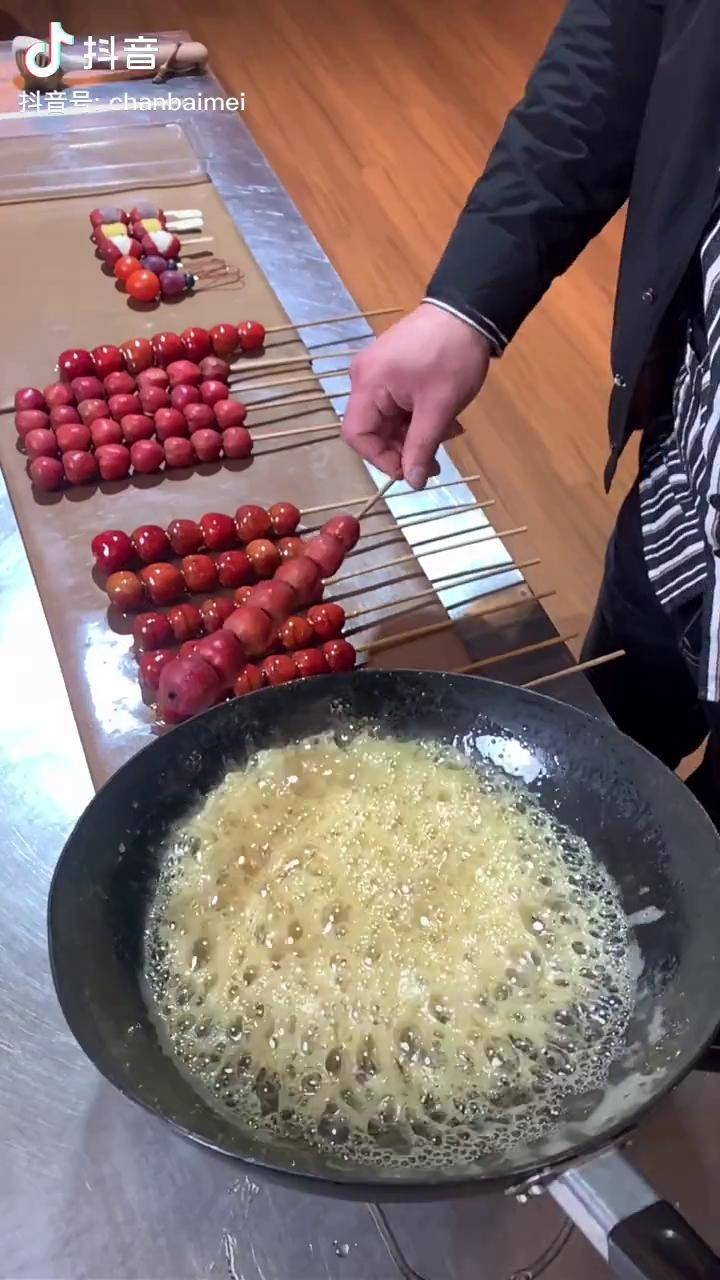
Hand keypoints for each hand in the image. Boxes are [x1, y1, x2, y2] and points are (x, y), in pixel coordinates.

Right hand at [341, 303, 490, 487]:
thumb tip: (413, 483)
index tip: (411, 470)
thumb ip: (421, 447)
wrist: (469, 310)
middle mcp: (364, 377)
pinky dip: (417, 417)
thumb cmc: (452, 357)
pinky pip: (396, 403)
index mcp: (367, 384)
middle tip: (435, 461)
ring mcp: (377, 371)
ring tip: (448, 435)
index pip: (357, 435)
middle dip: (403, 448)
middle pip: (373, 429)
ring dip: (415, 434)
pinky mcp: (392, 368)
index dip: (381, 459)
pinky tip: (444, 419)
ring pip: (388, 419)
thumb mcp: (439, 408)